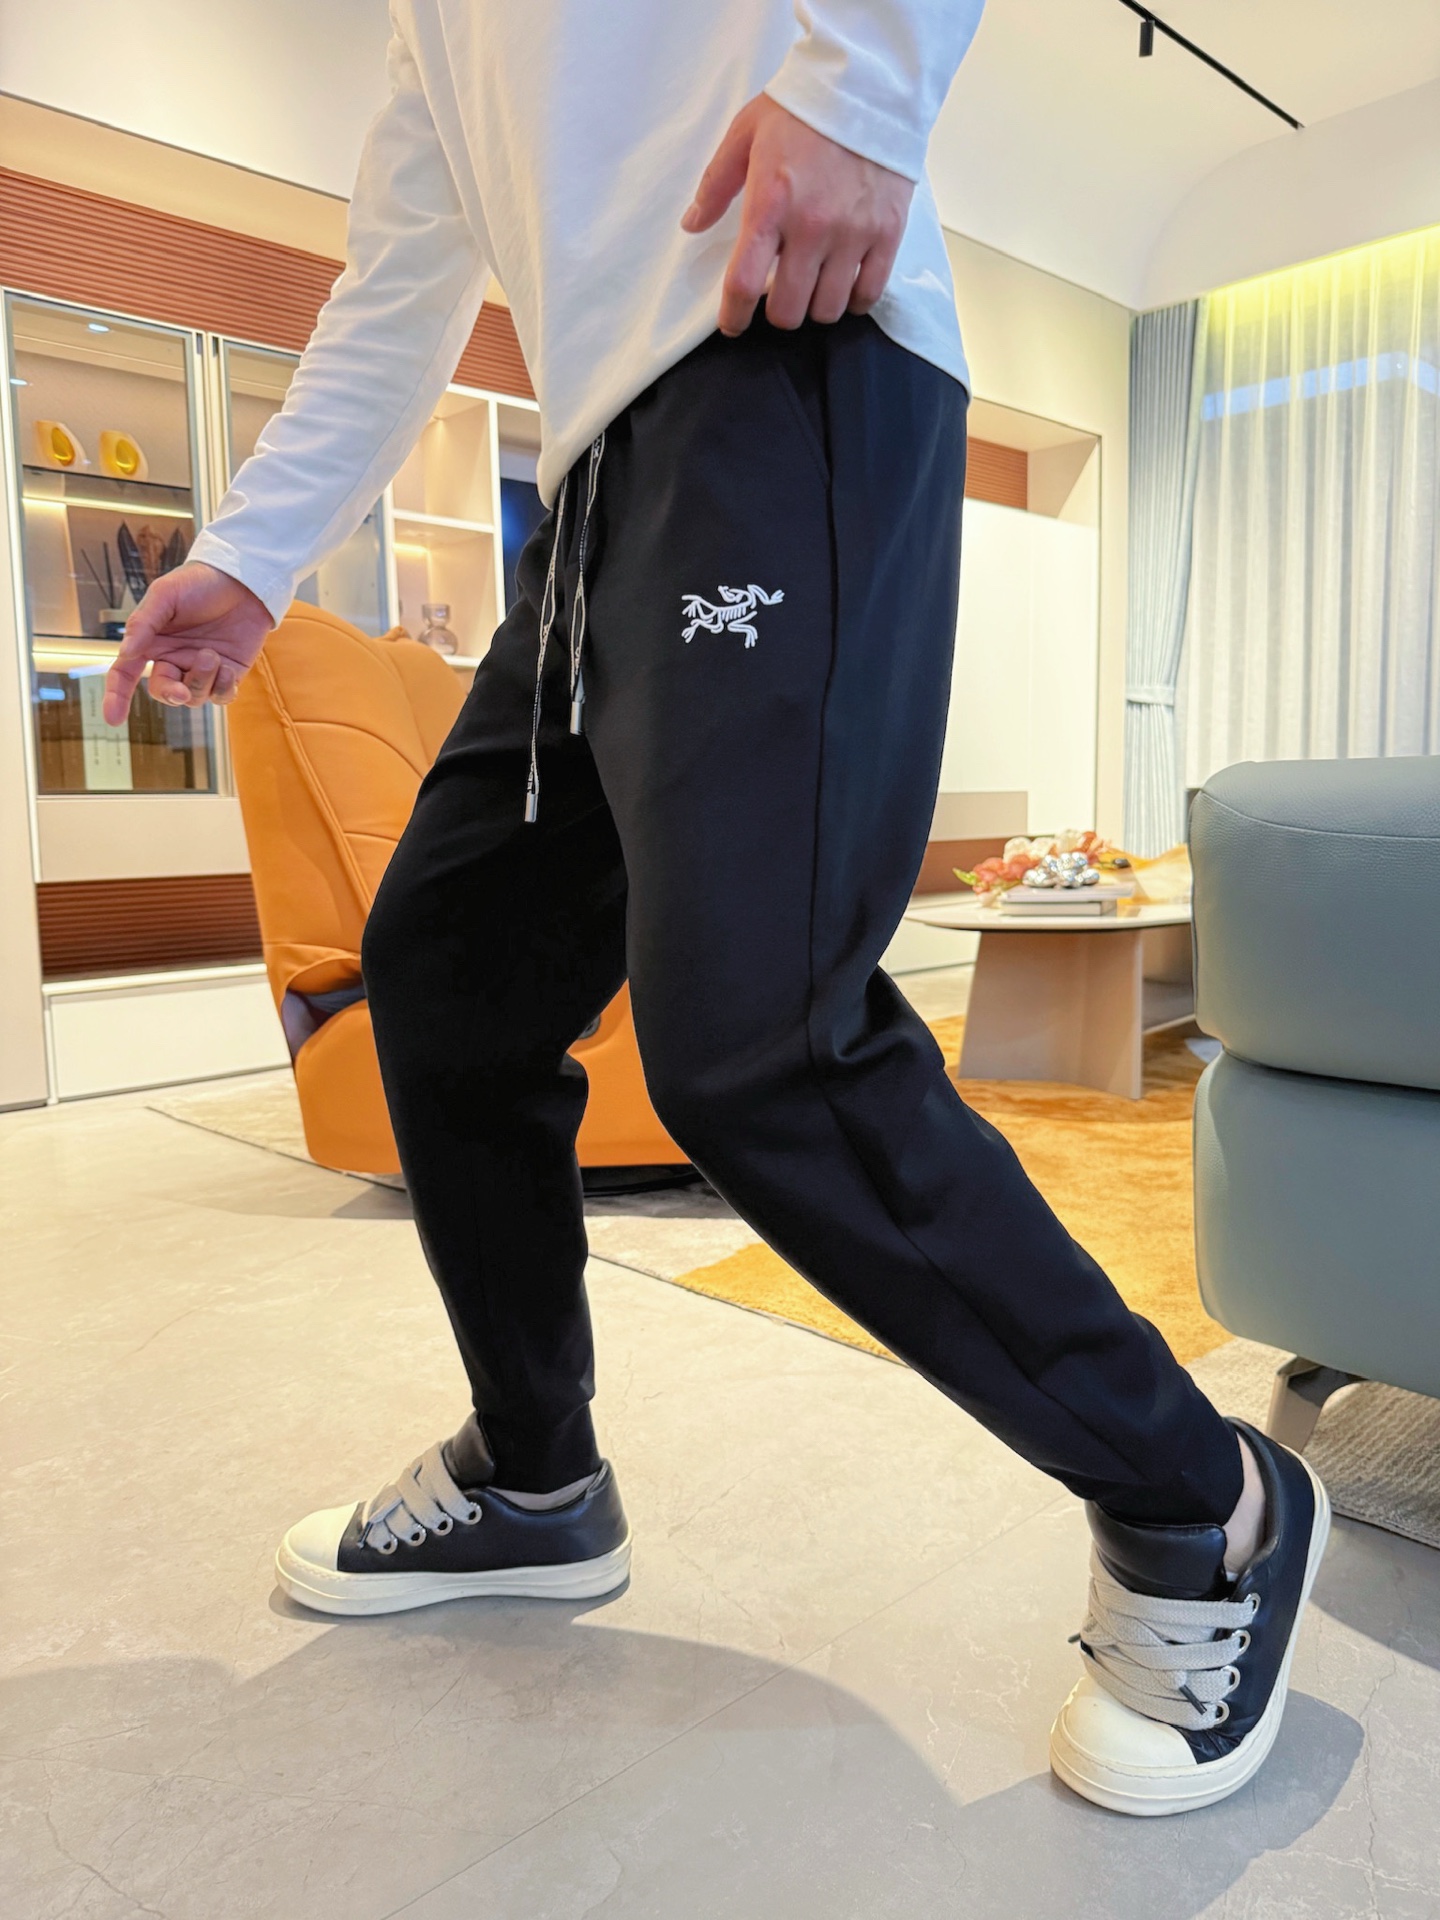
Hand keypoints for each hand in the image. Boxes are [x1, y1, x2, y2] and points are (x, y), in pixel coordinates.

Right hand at [102, 562, 271, 725]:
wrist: (242, 580)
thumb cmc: (199, 582)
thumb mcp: (165, 595)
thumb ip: (143, 623)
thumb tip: (125, 652)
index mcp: (151, 642)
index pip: (125, 674)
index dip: (116, 697)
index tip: (113, 719)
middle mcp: (174, 659)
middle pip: (163, 692)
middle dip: (171, 694)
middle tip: (181, 691)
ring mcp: (201, 668)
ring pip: (194, 697)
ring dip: (201, 682)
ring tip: (212, 655)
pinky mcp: (228, 673)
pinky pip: (221, 696)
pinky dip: (223, 688)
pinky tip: (226, 668)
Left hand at [682, 94, 913, 336]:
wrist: (867, 85)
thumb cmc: (802, 109)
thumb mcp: (745, 134)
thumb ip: (715, 185)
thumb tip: (693, 224)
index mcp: (770, 205)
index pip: (745, 284)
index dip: (735, 315)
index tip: (733, 324)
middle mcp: (811, 227)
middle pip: (788, 310)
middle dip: (778, 312)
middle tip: (780, 296)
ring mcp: (852, 234)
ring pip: (828, 309)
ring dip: (816, 306)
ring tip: (815, 286)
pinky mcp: (886, 233)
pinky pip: (869, 293)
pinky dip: (855, 299)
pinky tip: (847, 285)